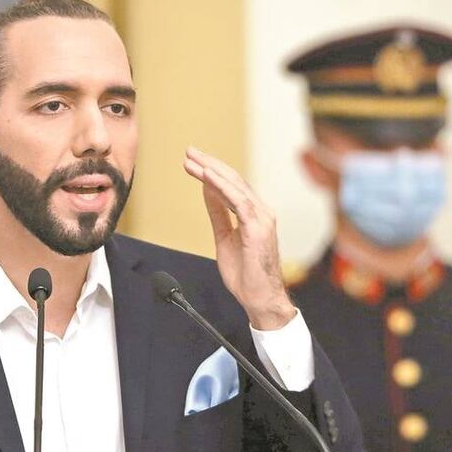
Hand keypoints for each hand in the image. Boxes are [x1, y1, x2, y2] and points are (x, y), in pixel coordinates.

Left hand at [183, 147, 294, 329]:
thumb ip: (218, 214)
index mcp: (254, 215)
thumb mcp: (224, 238)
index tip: (193, 162)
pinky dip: (222, 187)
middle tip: (189, 153)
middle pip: (233, 180)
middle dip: (209, 164)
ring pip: (235, 186)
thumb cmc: (246, 275)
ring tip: (193, 161)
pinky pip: (239, 202)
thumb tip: (207, 192)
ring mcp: (262, 219)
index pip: (232, 186)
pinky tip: (207, 177)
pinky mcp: (258, 228)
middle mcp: (261, 212)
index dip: (212, 171)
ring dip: (212, 171)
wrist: (260, 299)